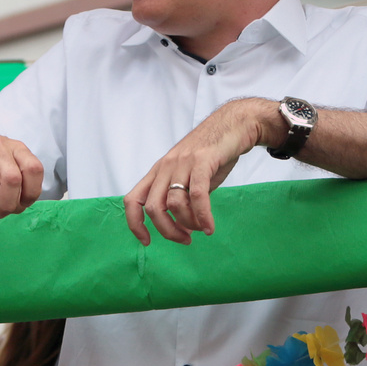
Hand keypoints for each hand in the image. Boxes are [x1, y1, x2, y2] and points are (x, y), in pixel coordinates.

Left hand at [123, 98, 271, 245]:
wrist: (233, 124)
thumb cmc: (213, 153)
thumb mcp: (190, 175)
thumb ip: (182, 195)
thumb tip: (181, 223)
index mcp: (158, 171)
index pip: (133, 199)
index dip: (135, 223)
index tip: (146, 241)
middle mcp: (165, 167)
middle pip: (153, 208)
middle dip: (168, 231)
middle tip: (185, 239)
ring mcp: (182, 163)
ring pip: (174, 204)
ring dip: (189, 224)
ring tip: (202, 229)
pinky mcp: (201, 161)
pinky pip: (196, 195)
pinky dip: (202, 216)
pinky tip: (210, 227)